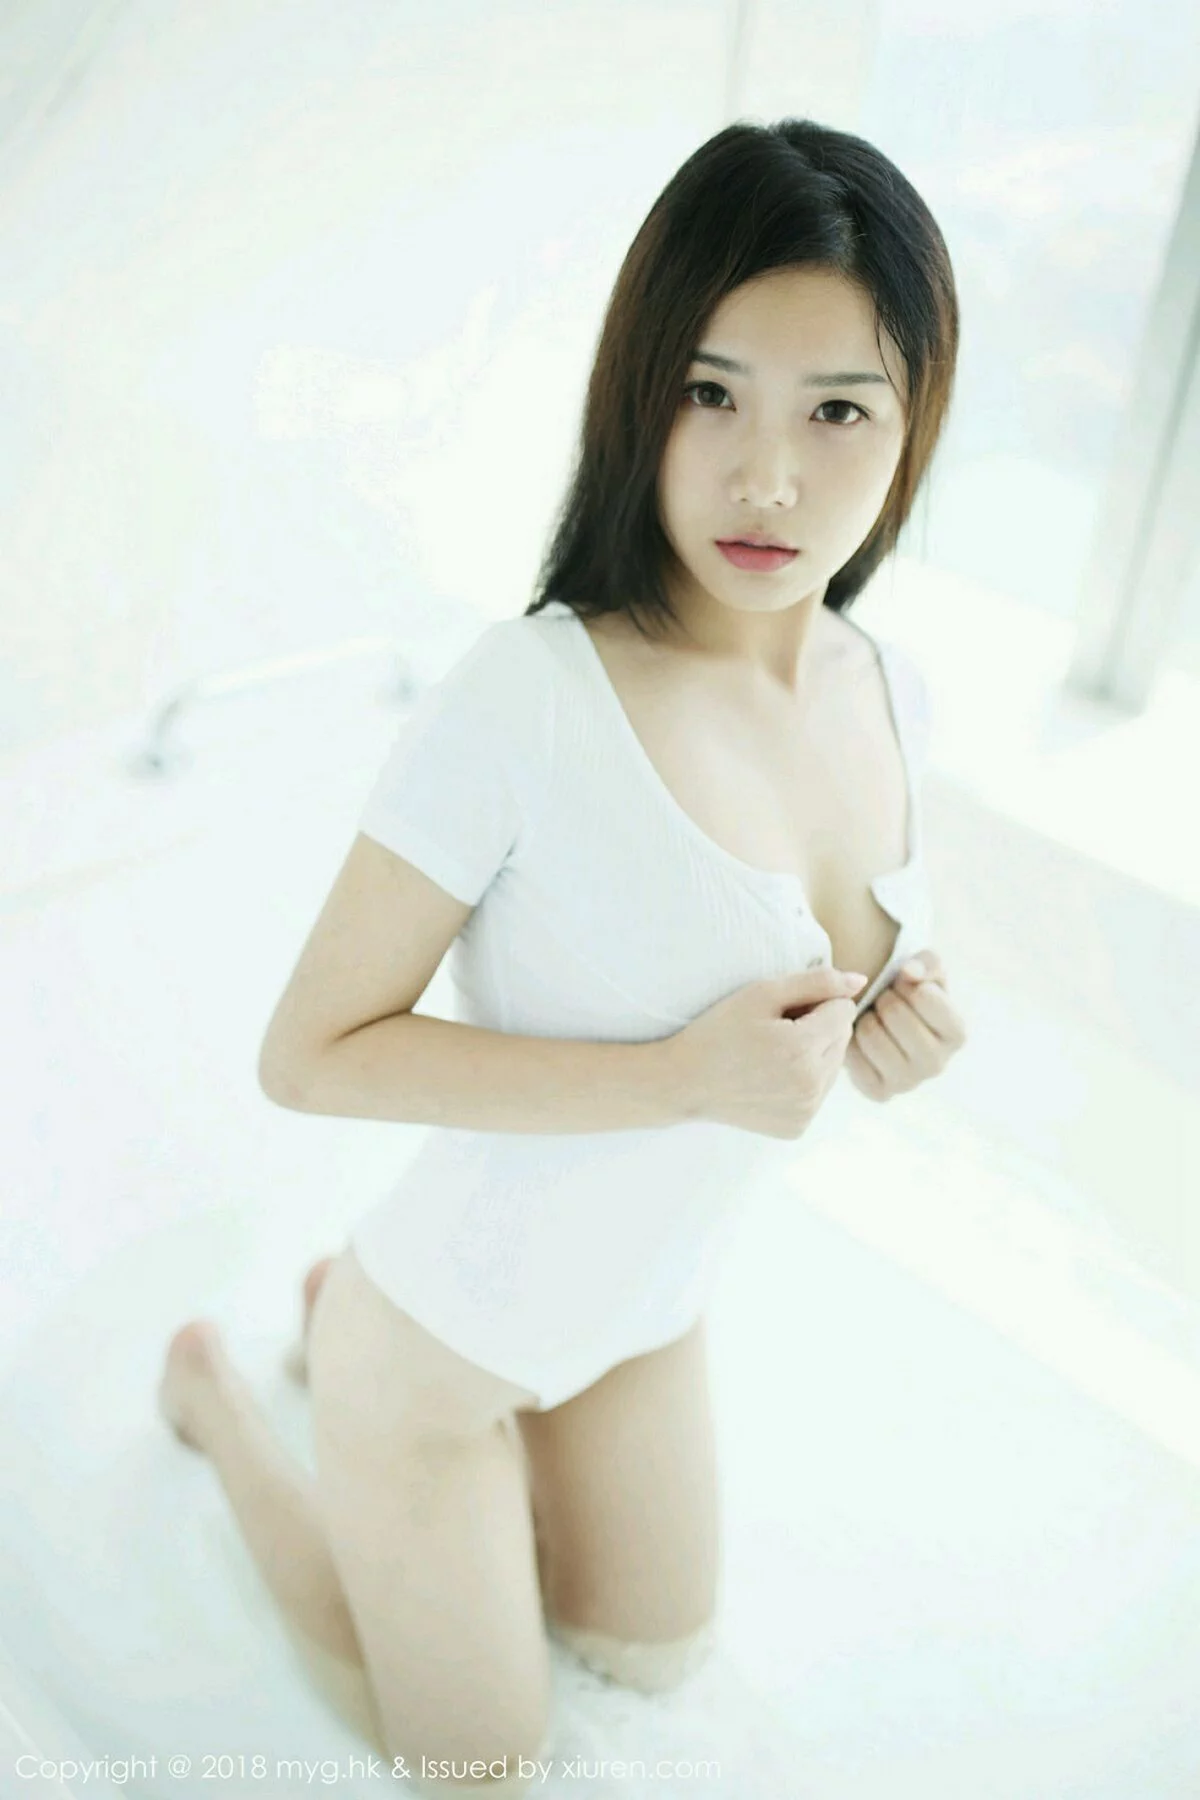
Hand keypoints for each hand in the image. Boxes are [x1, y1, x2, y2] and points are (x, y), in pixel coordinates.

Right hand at [669, 965, 867, 1138]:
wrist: (684, 1082)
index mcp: (802, 1050)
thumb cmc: (719, 1031)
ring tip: (773, 1054)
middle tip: (775, 1031)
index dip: (814, 1003)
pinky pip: (819, 1092)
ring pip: (834, 1066)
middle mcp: (811, 1087)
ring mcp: (806, 1112)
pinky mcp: (798, 1127)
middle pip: (843, 1039)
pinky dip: (803, 1081)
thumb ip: (817, 981)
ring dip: (814, 1054)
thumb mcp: (761, 993)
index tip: (781, 1012)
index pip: (844, 1011)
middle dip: (818, 1028)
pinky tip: (772, 1077)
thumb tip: (861, 981)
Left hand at [844, 948, 966, 1102]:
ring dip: (864, 1017)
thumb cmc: (910, 994)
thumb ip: (926, 962)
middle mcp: (937, 1064)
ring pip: (870, 1035)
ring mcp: (908, 1082)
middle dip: (883, 999)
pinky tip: (860, 1038)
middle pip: (894, 1014)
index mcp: (956, 1033)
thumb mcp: (925, 970)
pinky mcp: (879, 1092)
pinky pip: (851, 1056)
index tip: (902, 987)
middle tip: (883, 1002)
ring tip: (872, 1018)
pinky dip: (849, 1039)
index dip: (905, 984)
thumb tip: (910, 973)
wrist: (883, 1024)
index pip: (924, 995)